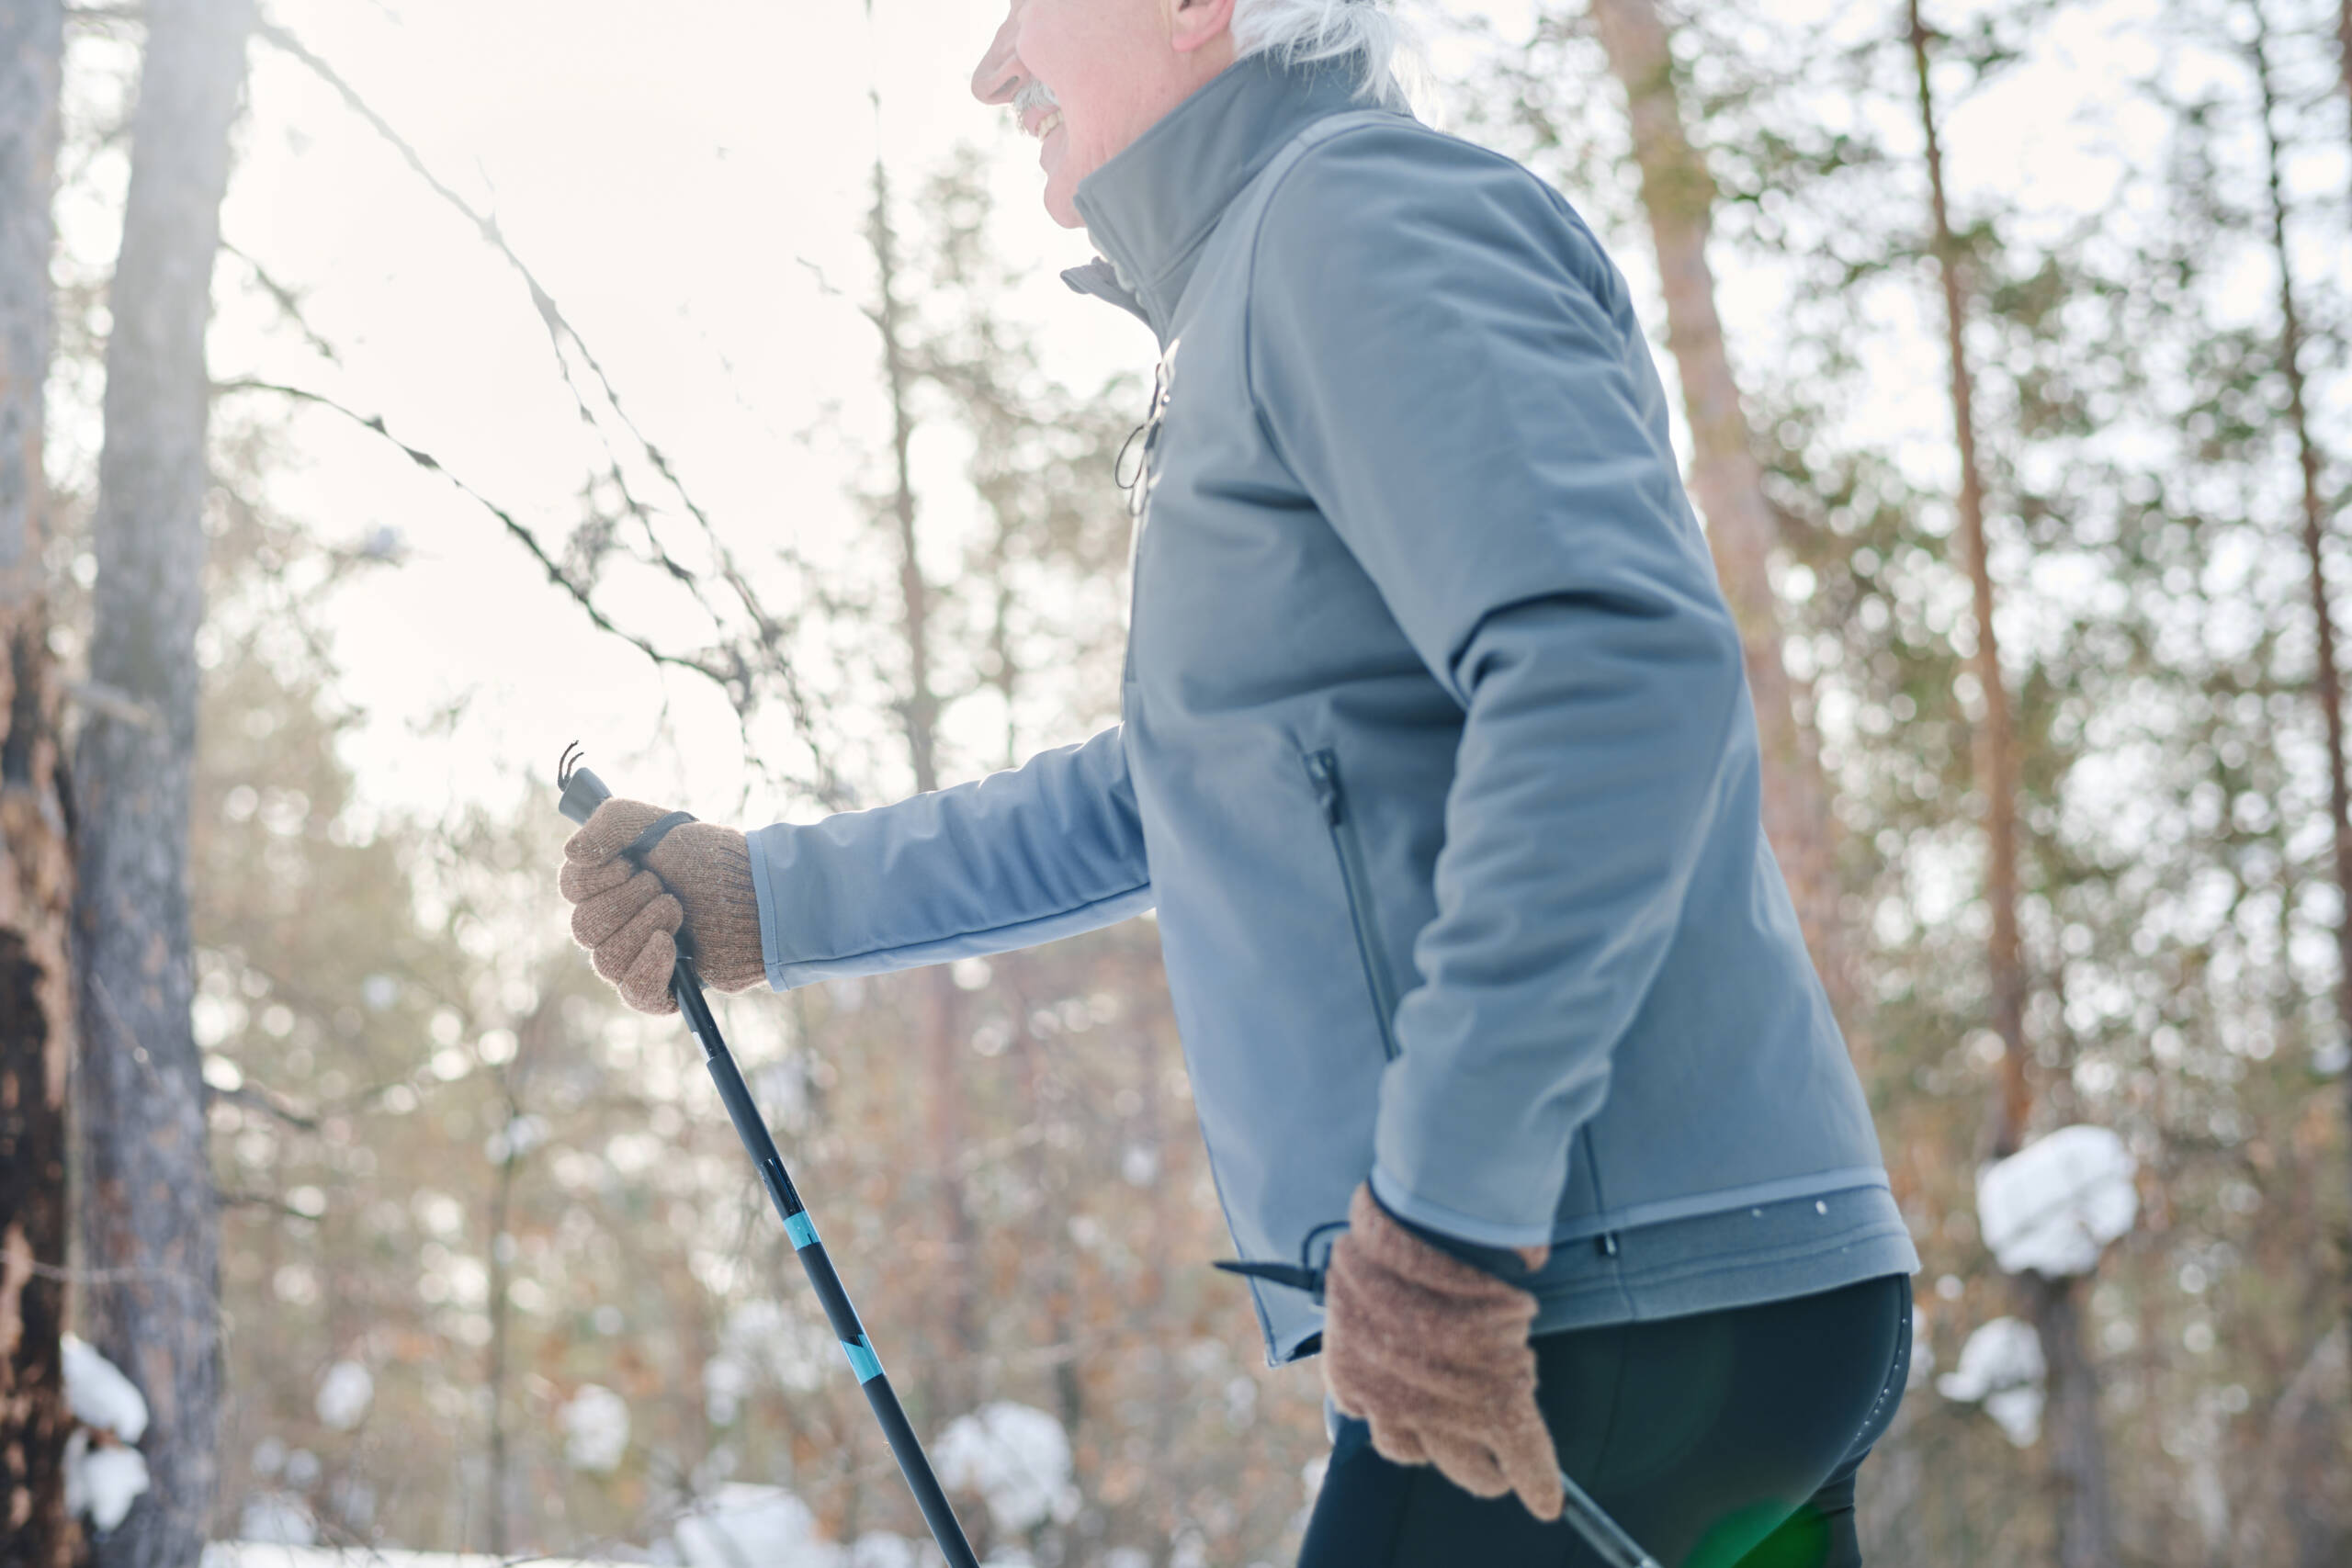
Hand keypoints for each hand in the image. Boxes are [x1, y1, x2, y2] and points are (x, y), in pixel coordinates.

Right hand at [559, 798, 764, 1013]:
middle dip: (628, 901)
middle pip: (583, 927)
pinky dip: (649, 968)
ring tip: (678, 910)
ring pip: (605, 960)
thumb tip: (572, 851)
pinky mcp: (661, 987)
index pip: (571, 887)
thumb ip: (610, 822)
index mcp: (609, 885)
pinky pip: (633, 992)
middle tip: (665, 888)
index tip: (631, 864)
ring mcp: (636, 957)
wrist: (757, 893)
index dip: (596, 877)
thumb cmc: (709, 858)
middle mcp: (615, 924)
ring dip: (645, 927)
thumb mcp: (659, 824)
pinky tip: (670, 947)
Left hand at [1322, 1183, 1563, 1520]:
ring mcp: (1441, 1411)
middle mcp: (1387, 1406)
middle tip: (1463, 1450)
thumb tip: (1400, 1311)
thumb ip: (1379, 1317)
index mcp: (1349, 1376)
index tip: (1416, 1408)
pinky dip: (1536, 1477)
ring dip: (1477, 1465)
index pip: (1371, 1416)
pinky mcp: (1494, 1405)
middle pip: (1411, 1451)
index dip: (1398, 1410)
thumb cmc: (1394, 1241)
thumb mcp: (1364, 1282)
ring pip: (1460, 1461)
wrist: (1426, 1231)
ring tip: (1496, 1467)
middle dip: (1437, 1448)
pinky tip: (1546, 1499)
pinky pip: (1520, 1453)